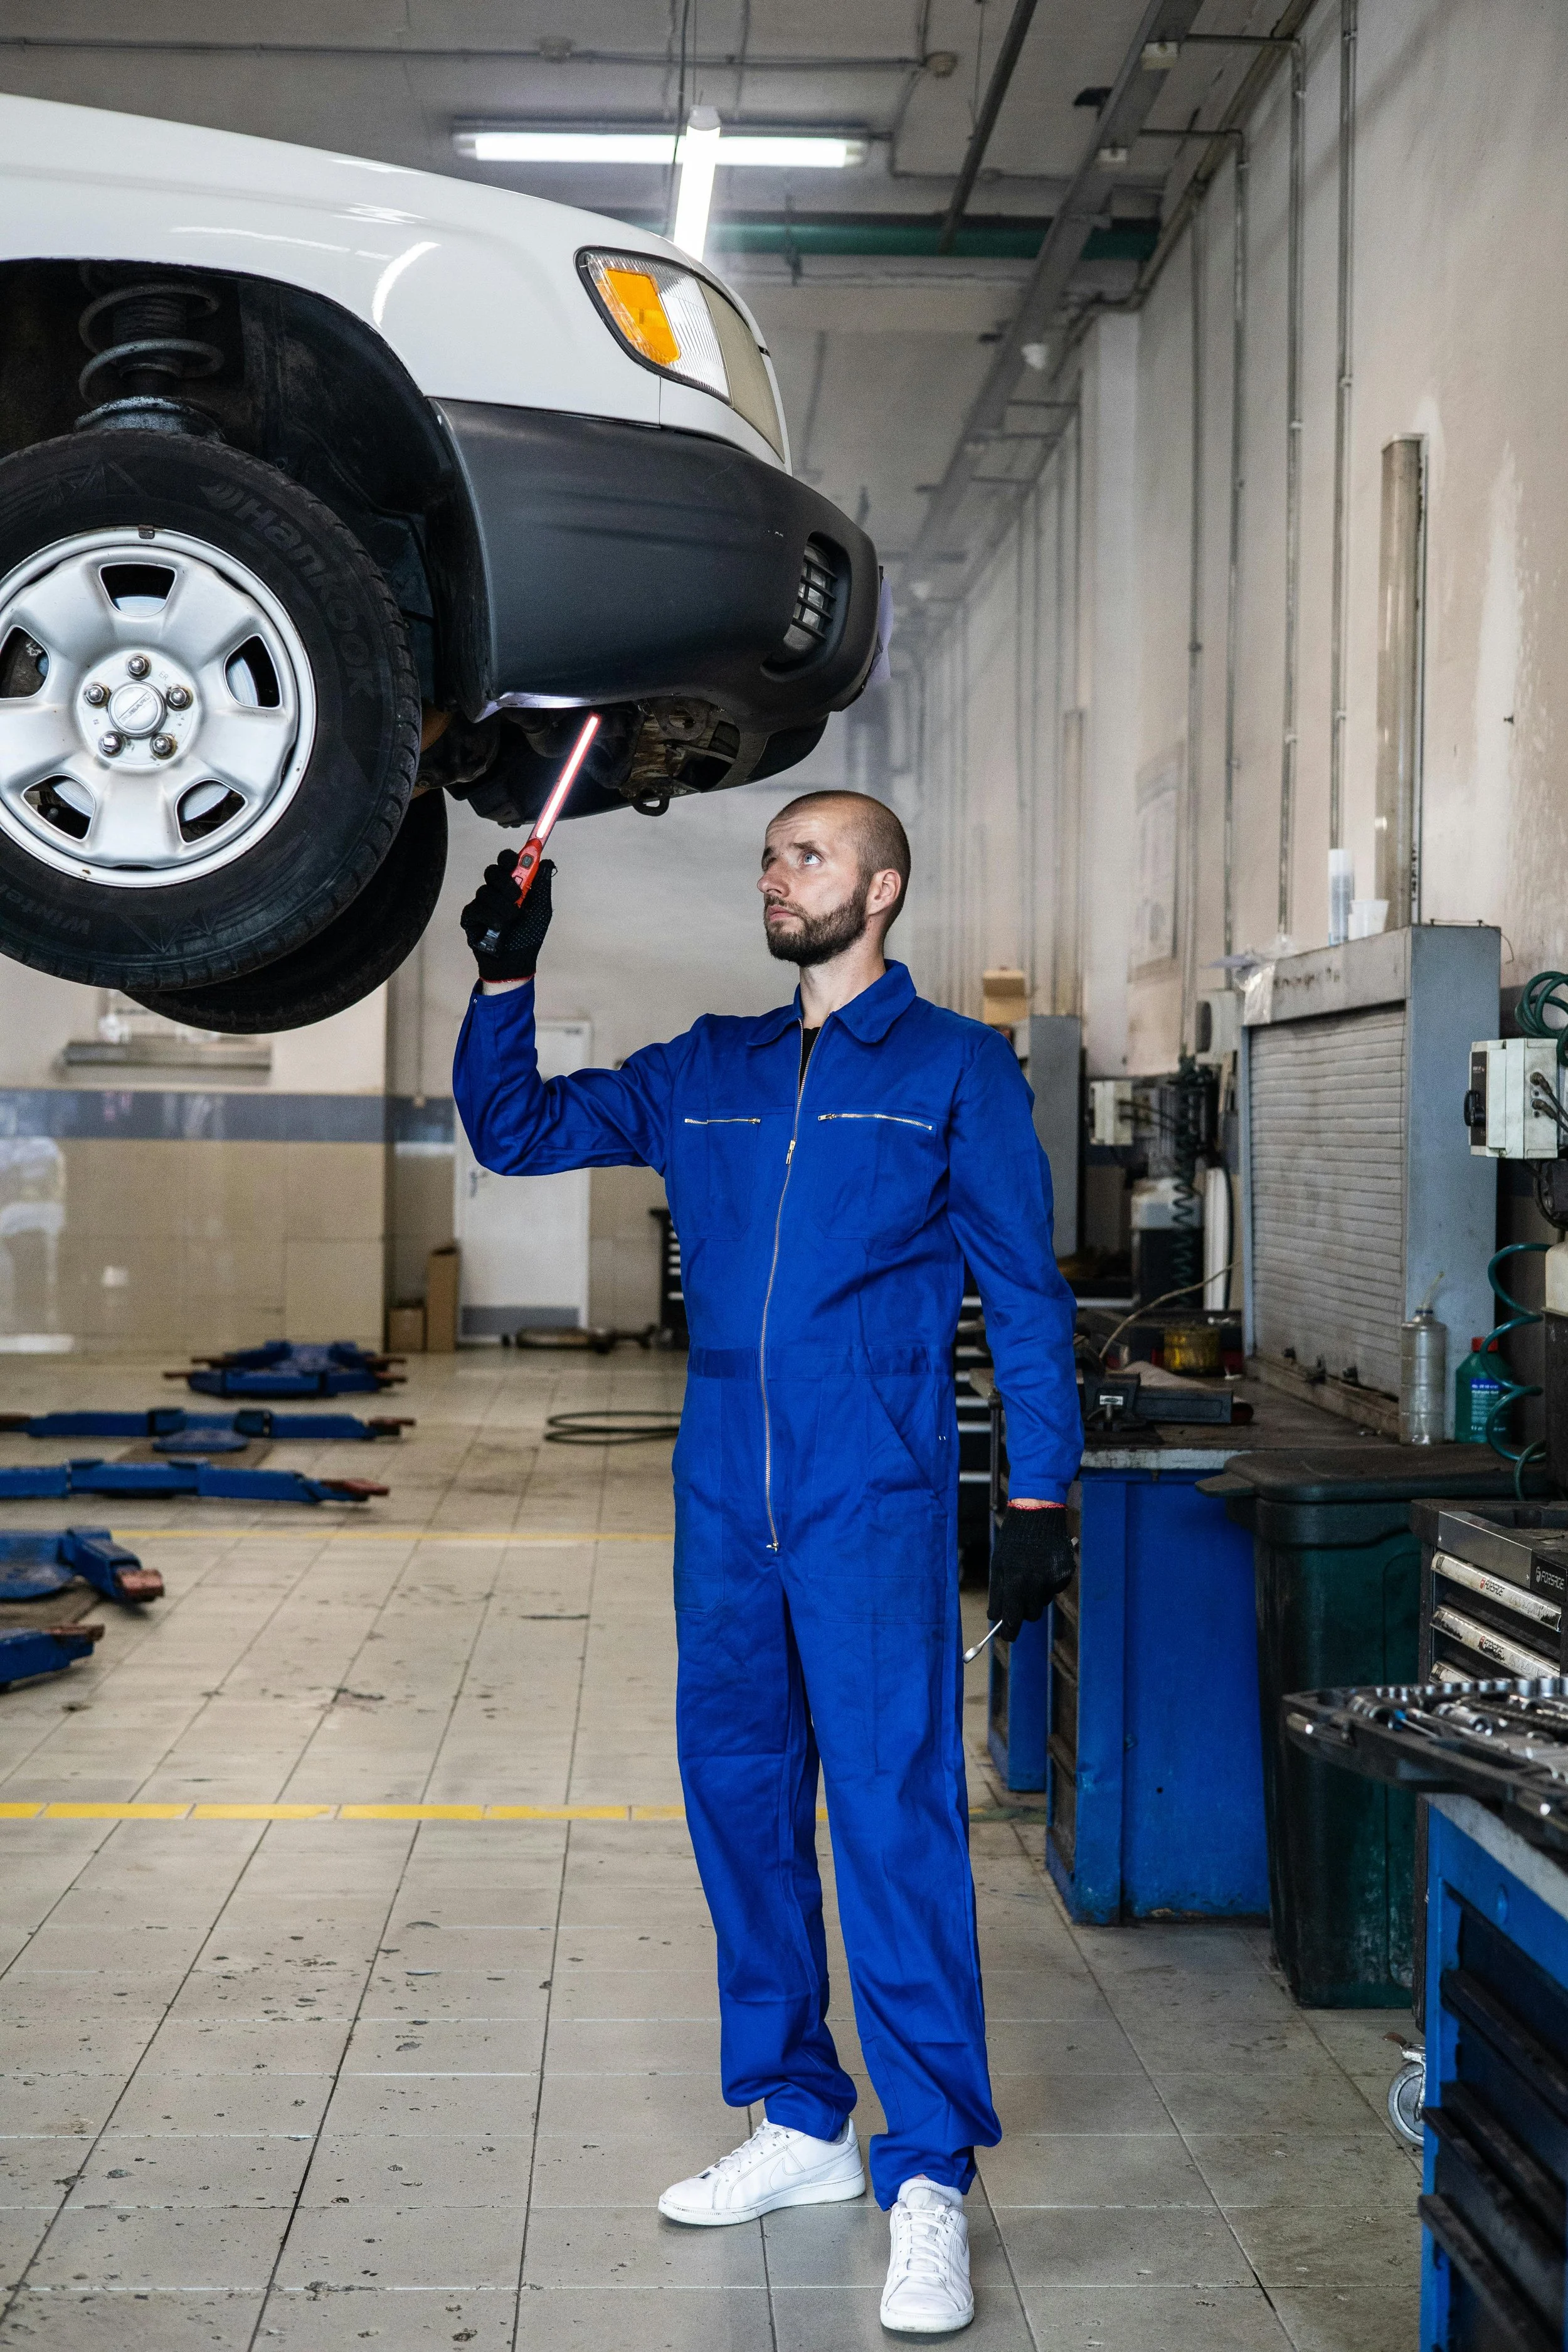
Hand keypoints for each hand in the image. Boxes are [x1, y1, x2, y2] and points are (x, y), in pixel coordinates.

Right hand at [461, 852, 553, 981]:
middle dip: (505, 881)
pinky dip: (490, 917)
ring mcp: (481, 903)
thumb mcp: (541, 910)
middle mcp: (495, 891)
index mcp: (512, 885)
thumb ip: (542, 885)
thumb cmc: (528, 936)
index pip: (506, 862)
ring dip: (502, 906)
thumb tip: (546, 861)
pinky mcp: (470, 916)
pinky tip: (498, 927)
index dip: (509, 857)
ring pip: (485, 890)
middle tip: (516, 895)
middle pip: (492, 870)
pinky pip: (476, 908)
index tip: (516, 860)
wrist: (515, 961)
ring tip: (511, 921)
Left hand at [988, 1504, 1075, 1640]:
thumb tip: (994, 1618)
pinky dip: (1049, 1582)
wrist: (1038, 1512)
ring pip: (1044, 1601)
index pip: (1013, 1619)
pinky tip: (1043, 1564)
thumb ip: (997, 1593)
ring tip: (1031, 1570)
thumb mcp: (998, 1564)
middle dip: (1023, 1611)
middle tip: (1018, 1598)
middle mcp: (1036, 1583)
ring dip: (1036, 1594)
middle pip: (1031, 1615)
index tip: (1006, 1636)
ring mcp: (1053, 1579)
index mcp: (1015, 1582)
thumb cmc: (1013, 1539)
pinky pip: (1055, 1588)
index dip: (1009, 1631)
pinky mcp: (1066, 1573)